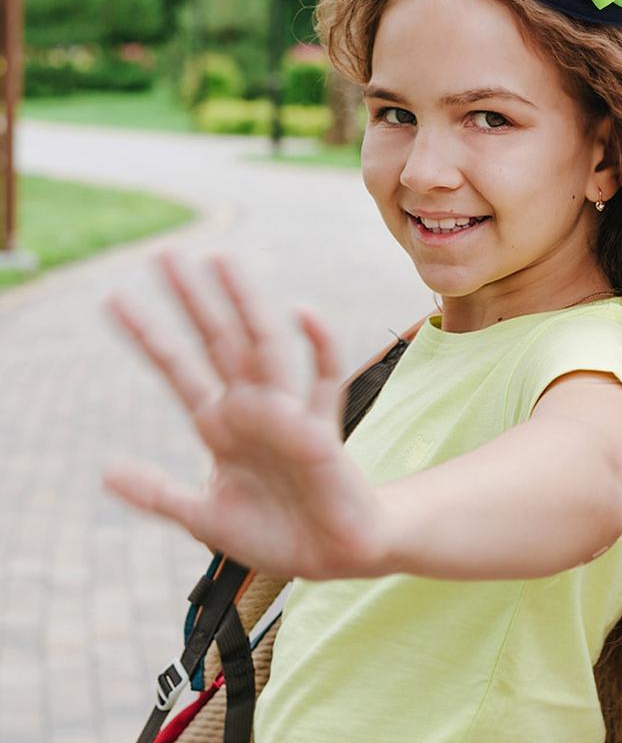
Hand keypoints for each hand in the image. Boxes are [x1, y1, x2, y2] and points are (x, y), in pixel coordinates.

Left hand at [102, 249, 391, 580]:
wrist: (330, 554)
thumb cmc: (272, 532)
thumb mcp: (203, 516)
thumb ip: (159, 493)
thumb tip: (106, 470)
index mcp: (219, 423)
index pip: (177, 368)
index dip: (147, 335)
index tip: (113, 299)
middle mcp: (249, 406)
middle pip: (216, 340)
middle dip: (190, 298)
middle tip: (163, 253)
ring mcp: (285, 411)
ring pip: (263, 345)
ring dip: (243, 303)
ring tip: (220, 260)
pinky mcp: (321, 427)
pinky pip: (324, 378)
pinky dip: (318, 346)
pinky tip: (302, 313)